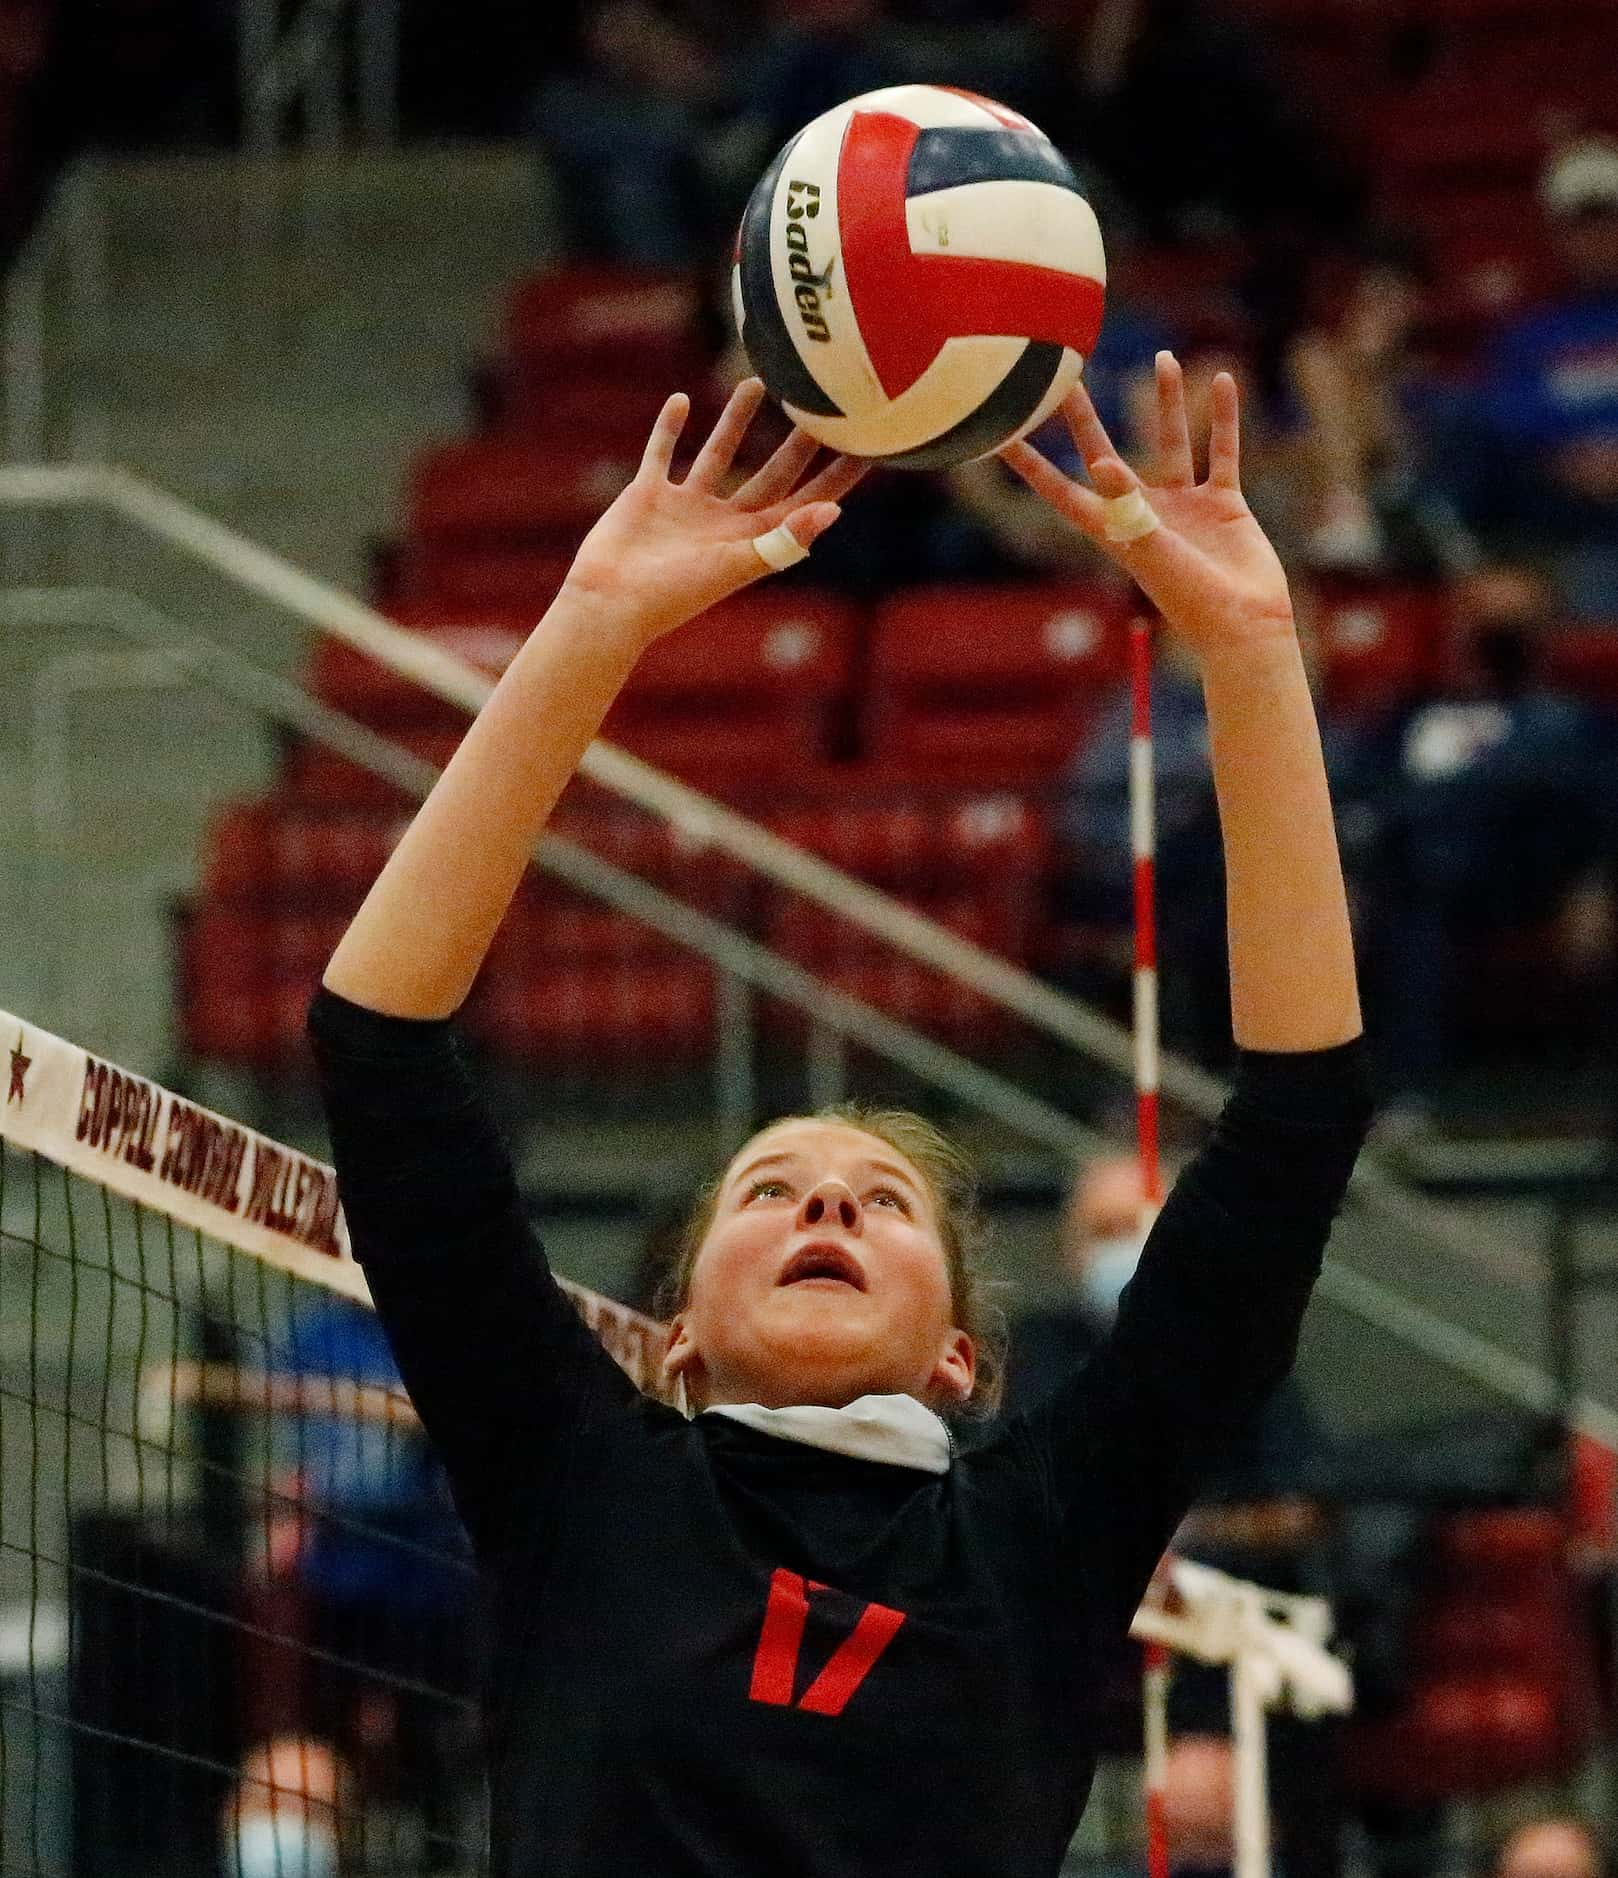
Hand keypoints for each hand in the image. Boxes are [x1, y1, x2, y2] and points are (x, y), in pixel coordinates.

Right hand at [561, 378, 865, 643]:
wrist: (611, 604)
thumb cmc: (675, 595)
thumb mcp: (736, 565)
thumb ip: (784, 538)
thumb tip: (834, 511)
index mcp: (753, 540)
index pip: (807, 502)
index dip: (839, 478)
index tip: (868, 447)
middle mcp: (725, 521)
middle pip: (772, 474)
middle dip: (798, 443)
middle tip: (822, 403)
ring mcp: (687, 507)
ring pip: (719, 453)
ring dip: (736, 420)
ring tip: (757, 382)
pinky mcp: (649, 495)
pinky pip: (663, 452)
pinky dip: (669, 428)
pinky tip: (680, 399)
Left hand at [1001, 352, 1295, 660]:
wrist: (1246, 624)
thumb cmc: (1192, 599)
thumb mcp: (1153, 550)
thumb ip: (1127, 506)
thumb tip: (1099, 463)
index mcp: (1113, 530)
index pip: (1061, 491)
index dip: (1031, 466)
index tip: (1002, 437)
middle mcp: (1143, 512)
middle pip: (1106, 454)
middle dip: (1087, 420)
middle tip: (1068, 377)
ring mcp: (1183, 506)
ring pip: (1172, 442)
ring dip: (1168, 403)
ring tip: (1164, 357)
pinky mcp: (1222, 503)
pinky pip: (1222, 451)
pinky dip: (1224, 419)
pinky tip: (1222, 381)